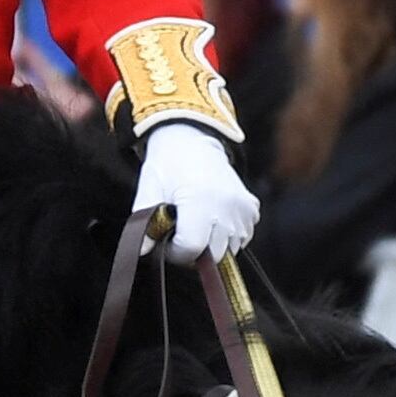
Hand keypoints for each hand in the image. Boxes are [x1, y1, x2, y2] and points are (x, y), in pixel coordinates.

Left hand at [136, 118, 258, 260]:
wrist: (193, 140)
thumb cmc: (168, 167)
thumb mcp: (148, 191)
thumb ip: (144, 223)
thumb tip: (142, 252)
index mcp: (200, 201)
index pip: (191, 249)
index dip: (175, 252)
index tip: (167, 240)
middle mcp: (227, 206)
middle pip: (213, 256)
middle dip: (194, 253)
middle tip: (180, 234)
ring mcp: (243, 208)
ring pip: (229, 251)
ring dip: (212, 246)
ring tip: (197, 225)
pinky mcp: (252, 208)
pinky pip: (241, 238)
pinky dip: (227, 237)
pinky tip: (213, 220)